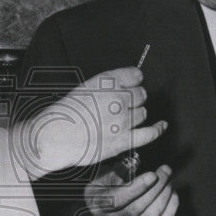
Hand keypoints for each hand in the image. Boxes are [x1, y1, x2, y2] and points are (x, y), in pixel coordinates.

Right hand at [15, 67, 166, 177]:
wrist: (54, 137)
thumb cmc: (65, 114)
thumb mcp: (84, 88)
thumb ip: (106, 86)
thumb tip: (125, 86)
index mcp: (107, 82)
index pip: (135, 75)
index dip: (134, 80)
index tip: (132, 84)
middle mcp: (117, 98)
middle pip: (141, 95)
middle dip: (135, 98)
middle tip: (124, 105)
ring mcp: (122, 120)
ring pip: (143, 113)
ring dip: (138, 115)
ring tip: (124, 120)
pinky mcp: (124, 140)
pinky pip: (149, 133)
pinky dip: (158, 129)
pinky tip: (161, 126)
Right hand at [84, 162, 178, 215]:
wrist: (109, 203)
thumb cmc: (108, 185)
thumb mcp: (105, 174)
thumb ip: (117, 171)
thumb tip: (133, 166)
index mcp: (98, 205)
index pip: (118, 200)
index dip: (137, 187)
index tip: (152, 175)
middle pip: (136, 209)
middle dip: (155, 189)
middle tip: (165, 171)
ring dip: (164, 197)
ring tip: (169, 180)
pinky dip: (170, 209)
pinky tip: (172, 194)